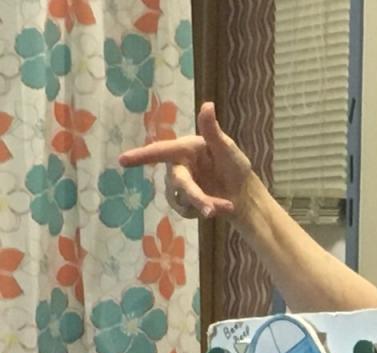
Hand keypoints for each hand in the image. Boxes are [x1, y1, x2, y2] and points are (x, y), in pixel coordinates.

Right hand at [117, 101, 251, 220]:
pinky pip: (187, 212)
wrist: (242, 193)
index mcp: (185, 149)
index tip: (122, 161)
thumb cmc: (234, 165)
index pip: (161, 151)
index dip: (141, 156)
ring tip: (228, 205)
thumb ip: (213, 131)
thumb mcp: (227, 148)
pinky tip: (217, 207)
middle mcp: (178, 166)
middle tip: (210, 211)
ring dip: (207, 206)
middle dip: (195, 197)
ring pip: (184, 201)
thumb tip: (208, 105)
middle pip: (178, 183)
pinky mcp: (182, 202)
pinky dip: (205, 212)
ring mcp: (178, 186)